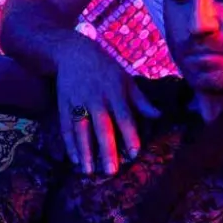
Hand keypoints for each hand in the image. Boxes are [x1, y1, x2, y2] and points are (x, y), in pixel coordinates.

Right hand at [55, 40, 159, 174]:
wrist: (73, 51)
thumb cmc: (105, 67)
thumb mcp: (125, 79)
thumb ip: (140, 100)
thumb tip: (159, 115)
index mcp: (115, 92)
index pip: (124, 116)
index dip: (129, 135)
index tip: (134, 154)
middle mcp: (96, 98)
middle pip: (102, 126)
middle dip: (106, 149)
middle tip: (111, 171)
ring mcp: (78, 101)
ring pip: (81, 129)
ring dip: (84, 151)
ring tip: (88, 171)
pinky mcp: (64, 103)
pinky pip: (66, 126)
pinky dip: (69, 143)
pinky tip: (74, 159)